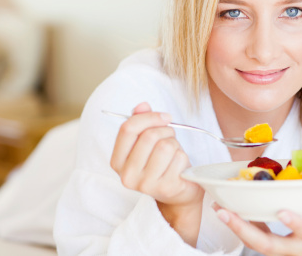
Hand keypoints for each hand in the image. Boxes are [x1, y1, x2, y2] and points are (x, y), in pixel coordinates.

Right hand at [110, 102, 203, 245]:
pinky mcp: (165, 188)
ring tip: (174, 153)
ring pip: (166, 146)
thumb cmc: (162, 164)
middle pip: (149, 136)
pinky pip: (179, 158)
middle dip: (166, 131)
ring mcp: (146, 184)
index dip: (149, 117)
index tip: (164, 117)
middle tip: (171, 138)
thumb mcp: (149, 142)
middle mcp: (127, 175)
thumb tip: (142, 105)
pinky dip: (184, 158)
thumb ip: (142, 122)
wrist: (177, 195)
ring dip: (175, 145)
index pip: (127, 129)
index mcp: (117, 161)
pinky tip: (180, 167)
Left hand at [214, 177, 301, 255]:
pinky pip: (258, 240)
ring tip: (220, 208)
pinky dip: (244, 226)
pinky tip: (228, 209)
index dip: (296, 223)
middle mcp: (301, 250)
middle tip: (225, 213)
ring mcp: (286, 255)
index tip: (282, 211)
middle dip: (246, 232)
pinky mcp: (277, 254)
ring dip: (238, 228)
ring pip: (259, 246)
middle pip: (271, 246)